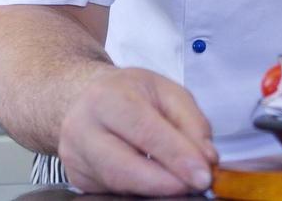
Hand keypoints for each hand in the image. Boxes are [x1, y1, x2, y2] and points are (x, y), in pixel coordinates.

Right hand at [58, 67, 217, 194]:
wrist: (86, 97)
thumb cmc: (129, 92)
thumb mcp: (167, 91)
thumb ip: (192, 123)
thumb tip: (206, 158)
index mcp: (108, 97)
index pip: (145, 131)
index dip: (176, 156)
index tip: (203, 174)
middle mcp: (83, 128)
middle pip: (124, 168)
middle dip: (165, 182)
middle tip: (197, 184)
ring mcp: (75, 156)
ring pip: (118, 184)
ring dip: (156, 188)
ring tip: (182, 181)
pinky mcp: (77, 177)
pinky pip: (113, 190)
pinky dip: (141, 188)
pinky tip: (156, 180)